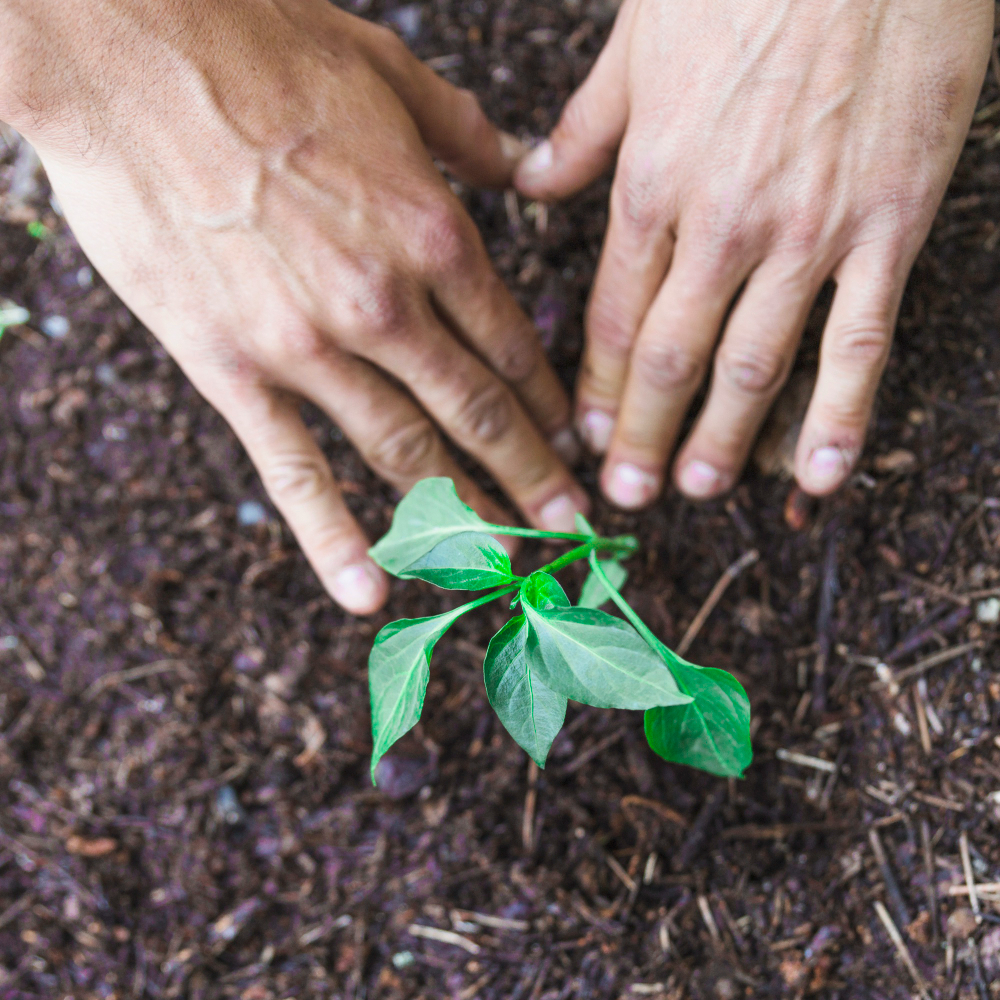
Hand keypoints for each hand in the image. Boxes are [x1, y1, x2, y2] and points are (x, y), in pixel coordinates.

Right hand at [0, 0, 587, 613]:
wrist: (129, 52)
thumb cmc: (263, 48)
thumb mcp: (391, 74)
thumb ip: (470, 136)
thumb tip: (525, 165)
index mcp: (433, 232)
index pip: (511, 345)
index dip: (549, 404)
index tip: (573, 444)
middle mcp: (386, 303)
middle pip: (477, 412)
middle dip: (531, 477)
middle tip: (570, 529)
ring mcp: (309, 346)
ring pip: (406, 452)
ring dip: (463, 514)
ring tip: (504, 560)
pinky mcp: (232, 368)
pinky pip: (294, 470)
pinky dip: (335, 538)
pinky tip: (371, 592)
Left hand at [515, 0, 992, 506]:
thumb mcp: (636, 45)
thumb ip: (583, 130)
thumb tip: (529, 180)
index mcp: (653, 180)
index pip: (611, 313)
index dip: (595, 385)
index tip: (582, 434)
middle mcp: (721, 222)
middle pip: (669, 355)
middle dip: (641, 432)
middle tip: (624, 495)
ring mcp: (807, 231)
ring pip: (752, 363)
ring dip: (721, 438)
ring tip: (695, 488)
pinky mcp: (888, 224)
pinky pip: (859, 340)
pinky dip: (839, 414)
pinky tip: (819, 474)